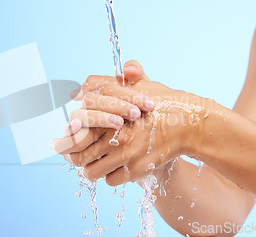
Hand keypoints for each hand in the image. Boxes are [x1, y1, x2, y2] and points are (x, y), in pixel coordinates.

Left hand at [51, 61, 213, 185]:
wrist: (189, 125)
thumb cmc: (165, 103)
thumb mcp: (144, 83)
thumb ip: (126, 74)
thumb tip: (102, 77)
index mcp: (109, 112)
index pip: (74, 128)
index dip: (67, 137)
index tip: (67, 139)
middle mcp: (113, 132)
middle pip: (78, 152)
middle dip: (75, 156)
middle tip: (75, 156)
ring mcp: (124, 152)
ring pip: (91, 170)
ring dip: (91, 169)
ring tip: (95, 164)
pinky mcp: (135, 169)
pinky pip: (110, 180)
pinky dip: (110, 177)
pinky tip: (114, 169)